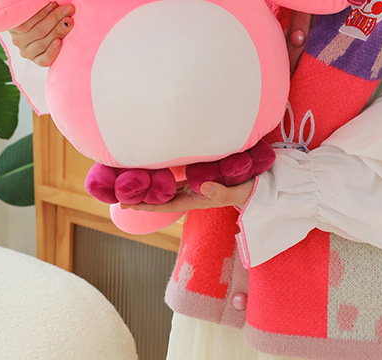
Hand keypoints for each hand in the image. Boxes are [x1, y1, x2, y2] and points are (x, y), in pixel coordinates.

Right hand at [6, 0, 73, 66]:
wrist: (51, 24)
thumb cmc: (39, 7)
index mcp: (13, 24)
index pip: (24, 21)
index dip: (41, 12)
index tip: (54, 1)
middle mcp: (18, 39)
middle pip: (36, 31)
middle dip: (54, 18)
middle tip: (69, 9)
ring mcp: (27, 51)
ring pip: (42, 44)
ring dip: (58, 31)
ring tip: (70, 21)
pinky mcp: (38, 60)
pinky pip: (43, 60)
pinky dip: (52, 52)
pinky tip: (60, 42)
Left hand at [121, 179, 253, 213]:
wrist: (261, 189)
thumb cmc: (249, 191)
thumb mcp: (237, 192)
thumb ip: (221, 192)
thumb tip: (201, 187)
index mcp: (198, 200)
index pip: (167, 206)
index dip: (148, 206)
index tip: (129, 205)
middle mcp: (194, 195)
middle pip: (163, 199)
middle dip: (142, 200)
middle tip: (119, 197)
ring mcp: (197, 188)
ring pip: (169, 190)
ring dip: (151, 190)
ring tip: (132, 186)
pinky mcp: (201, 180)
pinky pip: (179, 181)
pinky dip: (165, 180)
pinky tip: (156, 175)